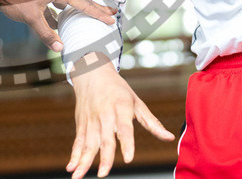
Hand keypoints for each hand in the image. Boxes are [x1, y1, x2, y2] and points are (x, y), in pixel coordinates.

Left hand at [0, 0, 115, 51]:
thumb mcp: (31, 18)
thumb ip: (47, 33)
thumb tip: (61, 48)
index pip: (82, 3)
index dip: (97, 12)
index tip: (110, 18)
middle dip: (95, 7)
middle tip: (111, 13)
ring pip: (69, 1)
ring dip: (79, 9)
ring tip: (92, 16)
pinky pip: (56, 3)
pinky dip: (61, 12)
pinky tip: (60, 22)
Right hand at [68, 55, 173, 178]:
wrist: (92, 73)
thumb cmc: (118, 89)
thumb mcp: (136, 102)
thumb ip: (152, 122)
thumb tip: (169, 138)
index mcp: (121, 107)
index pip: (124, 127)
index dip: (126, 143)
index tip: (128, 158)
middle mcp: (104, 114)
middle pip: (104, 139)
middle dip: (104, 157)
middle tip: (103, 173)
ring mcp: (91, 120)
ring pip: (88, 143)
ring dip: (83, 160)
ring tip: (79, 175)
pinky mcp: (82, 123)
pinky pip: (78, 141)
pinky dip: (74, 155)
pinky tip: (71, 167)